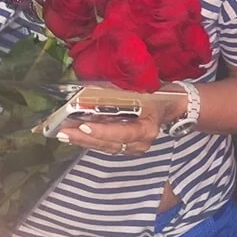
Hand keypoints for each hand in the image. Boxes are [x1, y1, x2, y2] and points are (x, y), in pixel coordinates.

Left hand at [58, 87, 186, 154]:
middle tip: (64, 131)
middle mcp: (140, 143)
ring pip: (104, 146)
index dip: (102, 131)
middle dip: (84, 137)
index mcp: (147, 129)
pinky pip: (105, 145)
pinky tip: (74, 135)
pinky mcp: (125, 146)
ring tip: (63, 134)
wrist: (172, 104)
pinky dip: (89, 140)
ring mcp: (133, 147)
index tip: (84, 126)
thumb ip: (124, 93)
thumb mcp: (145, 90)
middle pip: (109, 143)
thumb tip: (96, 89)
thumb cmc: (158, 95)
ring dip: (82, 141)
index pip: (122, 132)